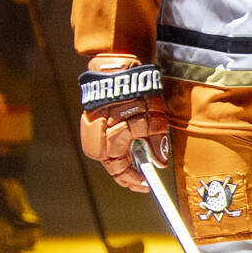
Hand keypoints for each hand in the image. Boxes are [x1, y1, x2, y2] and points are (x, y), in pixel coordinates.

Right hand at [79, 55, 168, 191]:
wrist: (118, 67)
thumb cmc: (135, 92)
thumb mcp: (152, 119)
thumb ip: (156, 143)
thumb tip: (160, 161)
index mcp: (109, 144)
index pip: (121, 172)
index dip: (135, 180)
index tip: (146, 185)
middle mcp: (95, 141)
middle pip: (113, 164)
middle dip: (129, 169)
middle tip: (143, 172)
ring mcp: (91, 130)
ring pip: (109, 152)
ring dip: (124, 155)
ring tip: (138, 154)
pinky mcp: (91, 120)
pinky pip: (104, 139)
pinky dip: (117, 143)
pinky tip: (129, 139)